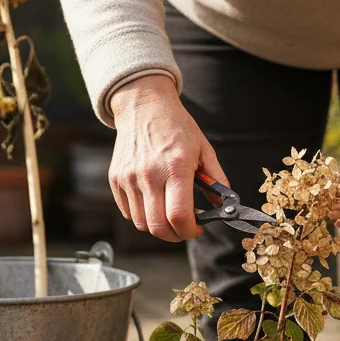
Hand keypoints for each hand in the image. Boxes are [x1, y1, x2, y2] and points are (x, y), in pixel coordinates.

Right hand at [108, 75, 228, 241]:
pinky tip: (154, 202)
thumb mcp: (204, 149)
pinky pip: (128, 212)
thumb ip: (217, 180)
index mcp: (175, 166)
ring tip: (169, 213)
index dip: (191, 231)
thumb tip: (223, 207)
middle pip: (158, 227)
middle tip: (185, 227)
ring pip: (141, 224)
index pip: (179, 216)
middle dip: (175, 235)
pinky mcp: (115, 179)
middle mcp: (148, 174)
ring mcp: (128, 178)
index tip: (198, 227)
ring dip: (158, 226)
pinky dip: (142, 215)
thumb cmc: (176, 126)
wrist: (143, 105)